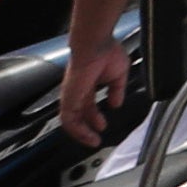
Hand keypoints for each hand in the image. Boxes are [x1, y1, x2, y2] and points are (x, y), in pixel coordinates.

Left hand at [57, 31, 131, 147]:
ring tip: (92, 141)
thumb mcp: (118, 75)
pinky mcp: (69, 98)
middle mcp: (77, 92)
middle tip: (96, 139)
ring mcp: (71, 96)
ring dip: (81, 133)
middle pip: (78, 115)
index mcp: (88, 85)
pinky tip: (87, 134)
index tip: (103, 126)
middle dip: (87, 129)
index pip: (88, 106)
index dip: (95, 117)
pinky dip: (77, 130)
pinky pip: (68, 120)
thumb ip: (116, 90)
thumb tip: (116, 104)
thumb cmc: (106, 52)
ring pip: (71, 121)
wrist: (96, 45)